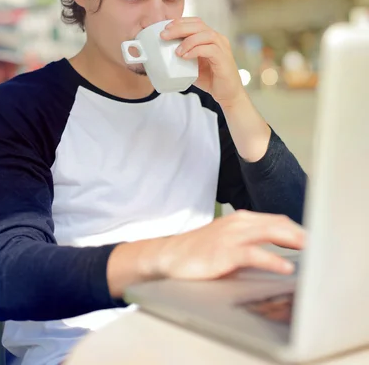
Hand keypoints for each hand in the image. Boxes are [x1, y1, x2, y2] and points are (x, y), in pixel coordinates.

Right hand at [156, 210, 304, 279]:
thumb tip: (273, 248)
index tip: (311, 239)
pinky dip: (273, 261)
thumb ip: (248, 240)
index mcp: (240, 219)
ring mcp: (232, 236)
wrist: (170, 256)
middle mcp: (238, 223)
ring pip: (270, 233)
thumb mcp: (226, 239)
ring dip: (293, 241)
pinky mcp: (225, 252)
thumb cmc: (199, 250)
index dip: (296, 229)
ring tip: (310, 249)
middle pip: (277, 224)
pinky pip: (254, 255)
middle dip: (299, 233)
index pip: (276, 220)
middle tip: (318, 244)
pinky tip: (286, 268)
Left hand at [161, 17, 243, 106]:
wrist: (228, 94)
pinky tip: (185, 57)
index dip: (181, 22)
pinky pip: (210, 49)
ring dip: (188, 40)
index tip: (166, 27)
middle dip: (179, 28)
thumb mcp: (193, 65)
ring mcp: (222, 48)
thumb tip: (162, 54)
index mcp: (211, 38)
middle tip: (164, 35)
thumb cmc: (211, 79)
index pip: (196, 22)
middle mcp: (218, 39)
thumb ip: (183, 56)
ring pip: (205, 34)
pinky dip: (195, 51)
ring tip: (176, 51)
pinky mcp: (224, 58)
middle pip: (198, 25)